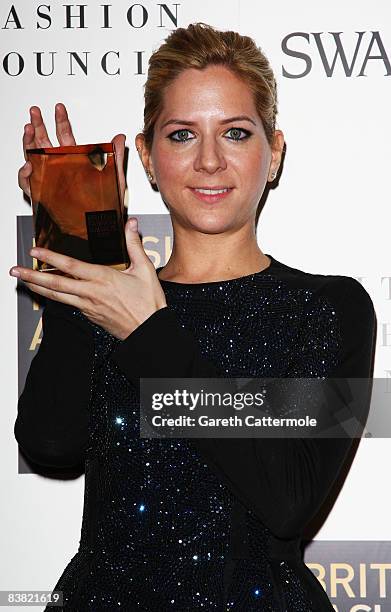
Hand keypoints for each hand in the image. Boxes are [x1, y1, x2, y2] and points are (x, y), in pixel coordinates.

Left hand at [9, 218, 166, 339]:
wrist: (149, 331)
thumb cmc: (149, 303)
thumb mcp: (145, 270)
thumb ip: (134, 245)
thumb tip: (131, 224)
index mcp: (103, 279)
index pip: (70, 266)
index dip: (50, 258)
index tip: (35, 251)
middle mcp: (91, 293)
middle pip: (55, 284)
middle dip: (32, 276)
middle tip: (15, 270)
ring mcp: (88, 306)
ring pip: (57, 296)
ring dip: (38, 288)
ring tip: (24, 281)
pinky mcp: (90, 316)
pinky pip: (68, 304)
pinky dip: (55, 298)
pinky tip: (50, 293)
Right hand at [18, 103, 125, 203]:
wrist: (97, 226)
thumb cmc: (104, 205)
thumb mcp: (114, 178)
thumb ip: (116, 157)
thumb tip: (120, 136)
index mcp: (73, 161)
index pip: (64, 136)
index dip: (61, 121)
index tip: (59, 108)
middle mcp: (58, 168)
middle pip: (43, 142)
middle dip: (37, 125)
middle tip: (35, 112)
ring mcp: (48, 179)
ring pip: (32, 158)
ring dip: (28, 143)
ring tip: (28, 131)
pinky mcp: (42, 194)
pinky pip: (28, 183)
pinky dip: (25, 174)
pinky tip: (29, 165)